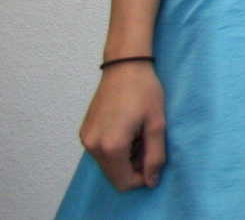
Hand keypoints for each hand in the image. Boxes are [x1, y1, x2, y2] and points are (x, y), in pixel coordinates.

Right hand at [79, 62, 166, 190]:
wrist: (124, 65)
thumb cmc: (144, 90)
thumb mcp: (157, 124)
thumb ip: (155, 155)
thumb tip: (151, 182)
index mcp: (111, 146)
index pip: (125, 182)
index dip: (143, 177)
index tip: (154, 157)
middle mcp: (93, 147)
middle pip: (115, 175)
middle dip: (134, 166)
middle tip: (147, 141)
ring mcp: (86, 139)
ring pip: (108, 164)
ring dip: (125, 156)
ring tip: (138, 132)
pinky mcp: (84, 132)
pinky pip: (101, 152)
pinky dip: (115, 148)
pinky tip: (127, 128)